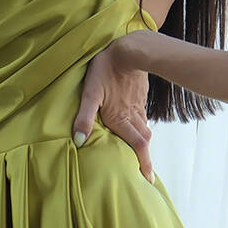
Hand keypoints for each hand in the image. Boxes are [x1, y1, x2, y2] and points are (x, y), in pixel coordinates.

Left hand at [72, 32, 154, 181]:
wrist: (127, 48)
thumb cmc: (105, 70)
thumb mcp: (90, 94)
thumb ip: (84, 118)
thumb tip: (79, 141)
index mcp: (121, 118)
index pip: (138, 146)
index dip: (144, 164)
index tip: (148, 179)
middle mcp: (132, 115)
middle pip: (143, 140)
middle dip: (145, 157)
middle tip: (146, 172)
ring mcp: (138, 105)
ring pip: (143, 128)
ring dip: (142, 142)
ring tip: (140, 152)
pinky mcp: (139, 96)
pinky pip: (142, 115)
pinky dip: (140, 125)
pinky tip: (134, 124)